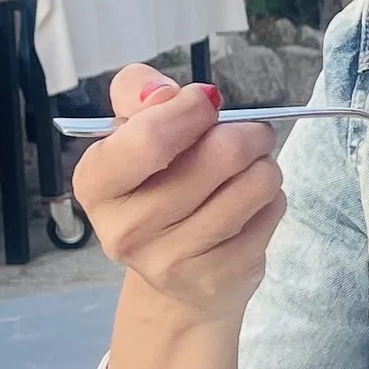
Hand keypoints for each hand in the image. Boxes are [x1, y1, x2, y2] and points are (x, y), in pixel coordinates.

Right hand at [72, 63, 284, 328]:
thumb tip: (164, 93)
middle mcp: (128, 230)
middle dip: (246, 131)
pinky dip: (270, 197)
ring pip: (256, 181)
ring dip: (263, 163)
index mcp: (97, 185)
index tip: (206, 102)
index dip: (190, 110)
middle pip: (221, 154)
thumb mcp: (130, 133)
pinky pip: (271, 210)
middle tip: (247, 132)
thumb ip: (137, 93)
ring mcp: (175, 259)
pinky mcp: (222, 276)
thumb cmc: (153, 186)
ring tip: (247, 168)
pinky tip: (248, 206)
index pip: (149, 140)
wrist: (172, 275)